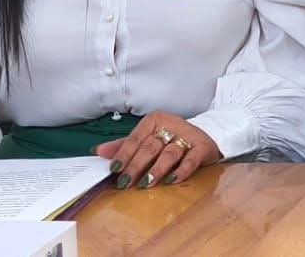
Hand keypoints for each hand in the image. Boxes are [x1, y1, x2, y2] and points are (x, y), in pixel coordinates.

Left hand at [95, 112, 219, 188]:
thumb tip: (99, 151)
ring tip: (146, 183)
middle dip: (136, 166)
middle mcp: (171, 125)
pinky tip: (171, 180)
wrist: (206, 136)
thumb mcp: (148, 138)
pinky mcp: (202, 147)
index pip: (136, 138)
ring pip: (169, 153)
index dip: (124, 154)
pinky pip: (190, 160)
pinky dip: (181, 171)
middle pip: (150, 147)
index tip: (114, 170)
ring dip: (156, 170)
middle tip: (125, 182)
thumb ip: (125, 145)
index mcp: (155, 120)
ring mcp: (188, 136)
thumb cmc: (171, 138)